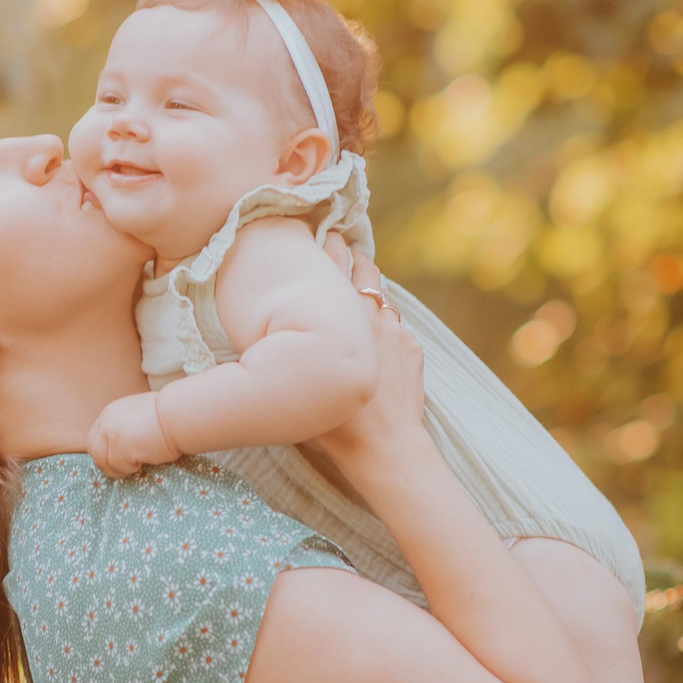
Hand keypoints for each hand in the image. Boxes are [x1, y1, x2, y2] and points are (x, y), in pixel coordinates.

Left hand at [87, 391, 180, 477]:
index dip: (106, 451)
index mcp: (111, 412)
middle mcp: (107, 422)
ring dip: (118, 468)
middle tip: (124, 468)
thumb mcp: (139, 414)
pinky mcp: (119, 448)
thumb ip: (126, 426)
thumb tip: (126, 444)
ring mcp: (111, 435)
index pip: (96, 437)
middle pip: (94, 450)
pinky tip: (144, 462)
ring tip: (137, 465)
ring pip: (103, 461)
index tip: (120, 459)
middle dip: (107, 462)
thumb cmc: (168, 416)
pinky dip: (130, 469)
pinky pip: (118, 467)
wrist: (179, 415)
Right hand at [306, 245, 429, 481]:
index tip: (317, 234)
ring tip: (355, 284)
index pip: (333, 262)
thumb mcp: (297, 380)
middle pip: (361, 268)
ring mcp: (395, 330)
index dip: (325, 245)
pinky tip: (375, 333)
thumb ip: (288, 347)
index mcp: (339, 318)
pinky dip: (385, 324)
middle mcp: (369, 315)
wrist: (386, 448)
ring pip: (381, 295)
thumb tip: (270, 328)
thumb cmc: (332, 424)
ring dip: (368, 288)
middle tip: (336, 246)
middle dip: (349, 256)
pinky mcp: (412, 347)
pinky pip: (396, 325)